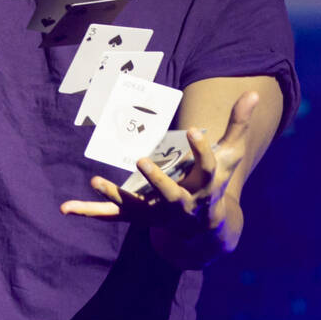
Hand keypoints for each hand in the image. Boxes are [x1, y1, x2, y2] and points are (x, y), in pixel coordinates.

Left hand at [60, 90, 260, 265]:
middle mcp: (182, 204)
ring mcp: (157, 213)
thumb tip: (254, 92)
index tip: (192, 129)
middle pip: (171, 195)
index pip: (207, 169)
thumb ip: (239, 125)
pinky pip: (113, 215)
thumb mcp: (230, 156)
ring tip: (96, 181)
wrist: (205, 227)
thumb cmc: (215, 184)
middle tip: (142, 159)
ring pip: (136, 208)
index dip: (201, 150)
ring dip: (116, 196)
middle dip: (157, 179)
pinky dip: (90, 211)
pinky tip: (66, 207)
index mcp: (205, 188)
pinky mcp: (139, 216)